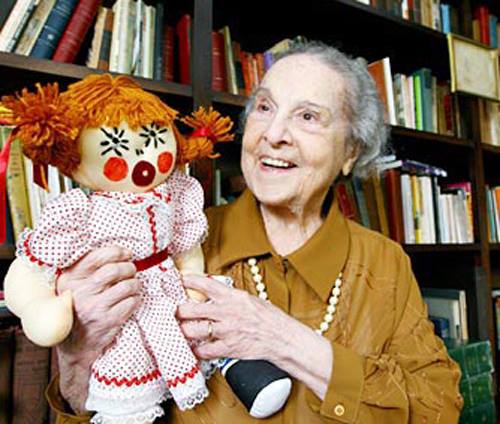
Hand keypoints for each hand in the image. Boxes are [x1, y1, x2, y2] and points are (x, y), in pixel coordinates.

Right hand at [56, 246, 139, 412]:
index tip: (127, 253)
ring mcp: (95, 308)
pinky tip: (132, 300)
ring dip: (135, 283)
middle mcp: (81, 293)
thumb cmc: (78, 309)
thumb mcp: (72, 287)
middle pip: (114, 270)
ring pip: (126, 286)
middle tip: (132, 270)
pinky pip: (132, 302)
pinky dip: (136, 299)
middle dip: (129, 268)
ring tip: (134, 285)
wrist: (75, 345)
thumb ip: (87, 270)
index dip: (117, 252)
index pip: (96, 257)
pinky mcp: (108, 321)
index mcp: (70, 279)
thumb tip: (117, 252)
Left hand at [177, 274, 293, 361]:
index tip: (178, 279)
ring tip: (179, 330)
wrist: (282, 337)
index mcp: (232, 296)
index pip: (205, 284)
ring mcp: (225, 331)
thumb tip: (214, 292)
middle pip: (191, 309)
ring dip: (183, 331)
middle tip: (173, 312)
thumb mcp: (249, 299)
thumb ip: (230, 296)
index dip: (188, 280)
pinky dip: (196, 350)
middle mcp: (226, 312)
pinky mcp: (228, 348)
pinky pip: (204, 350)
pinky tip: (195, 348)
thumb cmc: (269, 318)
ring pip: (193, 330)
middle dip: (177, 311)